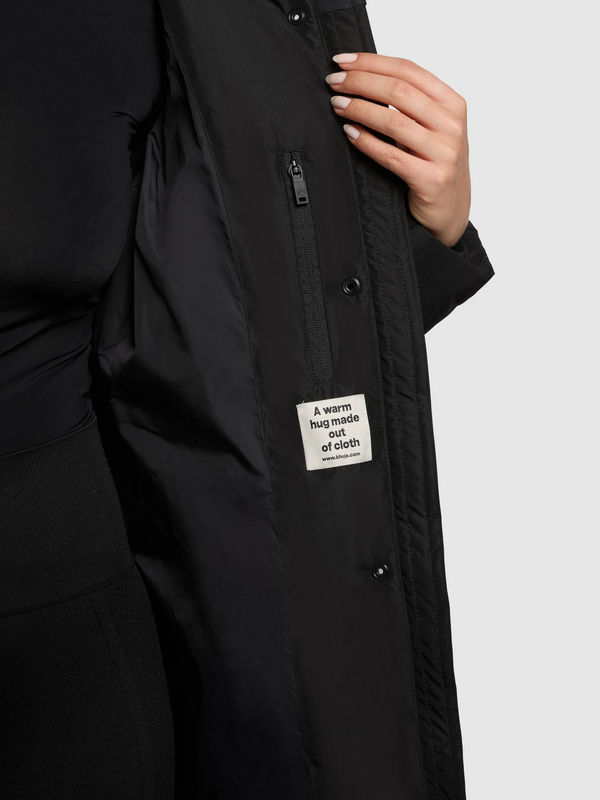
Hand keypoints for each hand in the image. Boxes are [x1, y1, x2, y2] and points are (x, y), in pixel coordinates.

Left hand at [325, 53, 470, 247]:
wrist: (451, 210)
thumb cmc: (435, 165)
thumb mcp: (431, 128)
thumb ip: (411, 105)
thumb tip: (364, 78)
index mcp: (452, 104)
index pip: (409, 70)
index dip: (372, 62)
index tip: (343, 61)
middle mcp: (451, 125)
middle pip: (399, 90)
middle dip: (360, 82)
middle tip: (334, 82)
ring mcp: (444, 153)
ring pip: (393, 121)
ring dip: (359, 109)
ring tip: (337, 105)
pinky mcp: (431, 179)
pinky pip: (391, 156)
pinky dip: (367, 142)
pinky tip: (350, 132)